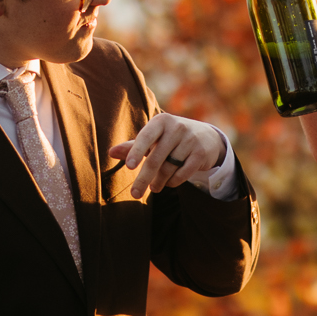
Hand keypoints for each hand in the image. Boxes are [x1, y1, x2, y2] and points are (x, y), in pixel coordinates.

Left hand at [110, 113, 227, 198]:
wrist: (206, 137)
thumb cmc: (171, 138)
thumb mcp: (154, 138)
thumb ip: (133, 146)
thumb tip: (110, 152)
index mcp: (161, 121)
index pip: (145, 137)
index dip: (136, 152)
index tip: (129, 167)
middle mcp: (177, 127)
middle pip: (156, 158)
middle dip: (144, 178)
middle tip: (135, 194)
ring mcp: (190, 140)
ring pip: (169, 168)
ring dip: (159, 182)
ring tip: (154, 187)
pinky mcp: (200, 153)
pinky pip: (182, 174)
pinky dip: (173, 182)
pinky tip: (169, 183)